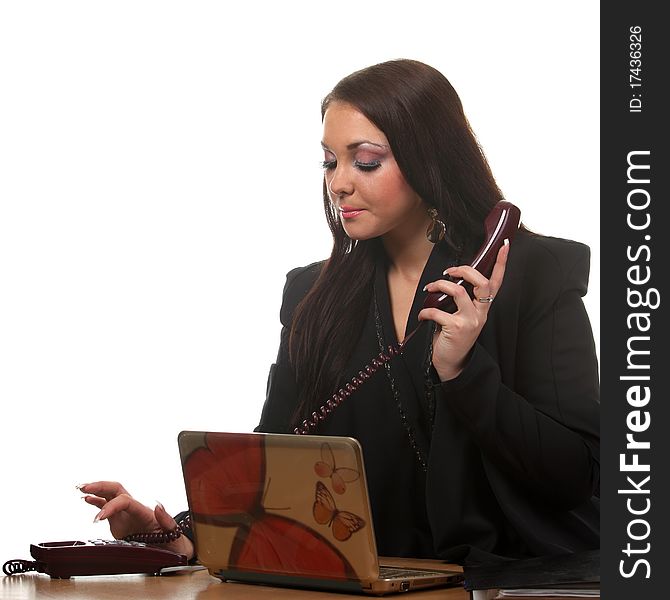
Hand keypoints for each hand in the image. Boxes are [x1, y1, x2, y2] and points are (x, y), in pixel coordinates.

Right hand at [78, 481, 194, 559]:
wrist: (173, 549)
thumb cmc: (174, 541)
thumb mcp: (173, 533)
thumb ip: (166, 520)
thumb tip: (158, 506)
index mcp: (144, 511)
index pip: (125, 501)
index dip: (111, 507)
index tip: (99, 518)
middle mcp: (134, 509)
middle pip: (116, 489)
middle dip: (101, 486)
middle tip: (85, 488)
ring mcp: (126, 514)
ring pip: (110, 496)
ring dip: (96, 490)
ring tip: (81, 488)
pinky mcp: (120, 522)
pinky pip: (107, 507)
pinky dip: (96, 502)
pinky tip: (87, 499)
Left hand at [418, 242, 508, 380]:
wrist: (451, 363)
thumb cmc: (453, 335)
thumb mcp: (463, 315)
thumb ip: (462, 298)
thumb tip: (450, 277)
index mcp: (484, 307)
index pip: (497, 281)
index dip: (501, 263)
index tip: (504, 245)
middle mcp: (481, 313)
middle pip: (481, 282)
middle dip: (464, 270)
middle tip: (449, 271)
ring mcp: (470, 321)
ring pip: (458, 291)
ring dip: (440, 286)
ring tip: (430, 289)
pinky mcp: (457, 329)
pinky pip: (438, 311)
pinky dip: (426, 311)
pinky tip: (422, 316)